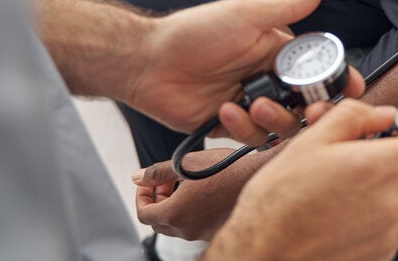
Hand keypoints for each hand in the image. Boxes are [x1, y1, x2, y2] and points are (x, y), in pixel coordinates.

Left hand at [125, 0, 350, 133]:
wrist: (148, 62)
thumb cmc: (194, 31)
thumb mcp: (245, 15)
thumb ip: (287, 7)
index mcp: (277, 51)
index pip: (318, 69)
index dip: (338, 81)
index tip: (351, 89)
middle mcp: (268, 78)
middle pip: (306, 104)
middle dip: (312, 111)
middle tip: (310, 112)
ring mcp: (250, 103)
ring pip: (282, 125)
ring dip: (273, 119)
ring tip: (250, 105)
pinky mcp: (230, 125)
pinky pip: (251, 137)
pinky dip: (242, 127)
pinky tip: (224, 111)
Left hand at [133, 148, 257, 240]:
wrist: (261, 176)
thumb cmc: (227, 167)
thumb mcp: (186, 162)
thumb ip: (157, 172)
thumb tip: (137, 177)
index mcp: (176, 214)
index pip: (143, 214)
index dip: (142, 196)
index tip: (149, 182)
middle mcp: (188, 230)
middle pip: (158, 223)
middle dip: (157, 201)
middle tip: (167, 181)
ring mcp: (203, 234)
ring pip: (177, 225)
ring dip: (174, 205)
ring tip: (187, 183)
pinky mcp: (217, 232)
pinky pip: (195, 226)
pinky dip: (191, 212)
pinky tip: (203, 191)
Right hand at [205, 99, 397, 260]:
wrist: (263, 252)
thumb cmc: (278, 203)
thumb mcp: (310, 141)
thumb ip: (354, 117)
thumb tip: (381, 113)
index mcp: (377, 169)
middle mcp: (391, 204)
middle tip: (366, 147)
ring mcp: (389, 234)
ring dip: (393, 181)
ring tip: (354, 180)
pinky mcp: (382, 254)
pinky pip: (396, 223)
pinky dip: (382, 210)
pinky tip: (348, 208)